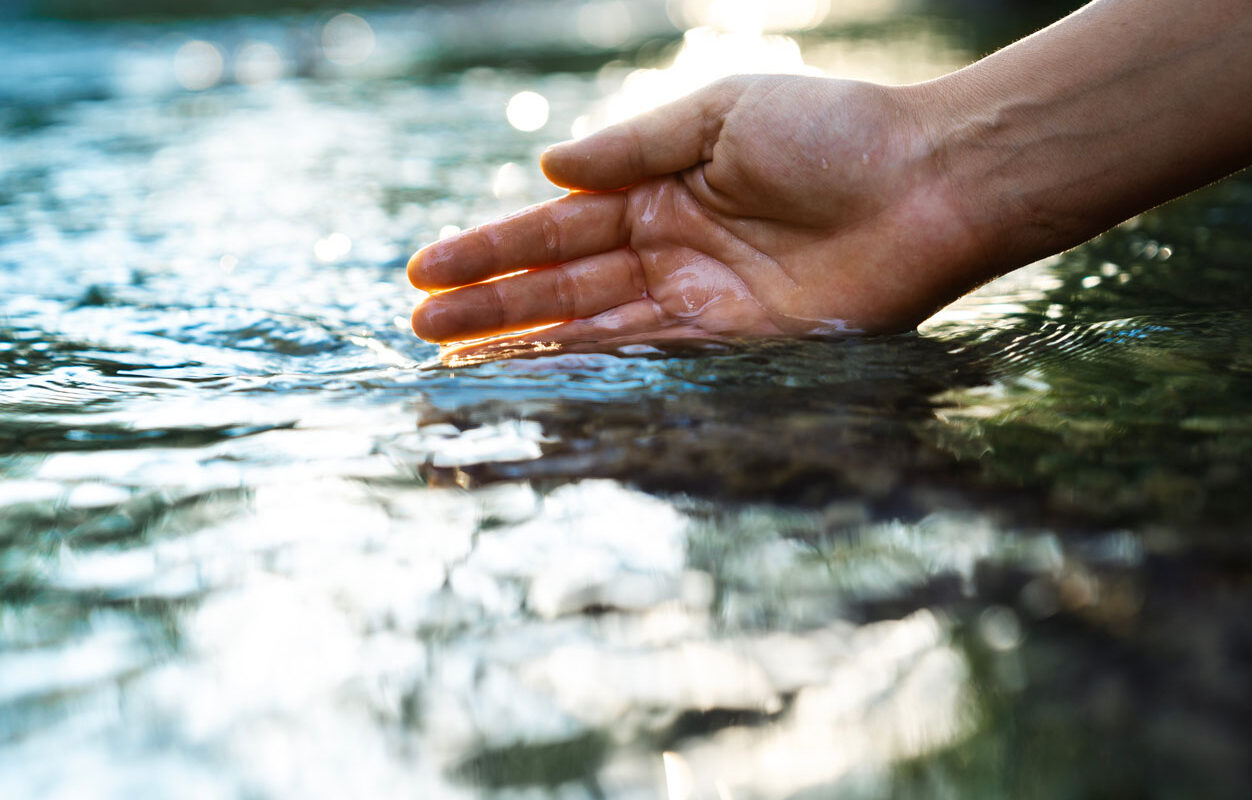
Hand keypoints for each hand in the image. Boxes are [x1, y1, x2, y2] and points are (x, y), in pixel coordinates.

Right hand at [408, 75, 987, 353]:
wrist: (932, 181)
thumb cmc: (834, 132)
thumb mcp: (721, 114)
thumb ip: (633, 146)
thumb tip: (548, 168)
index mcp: (660, 190)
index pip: (555, 227)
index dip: (490, 249)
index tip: (424, 268)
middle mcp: (669, 250)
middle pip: (561, 284)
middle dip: (490, 305)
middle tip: (421, 327)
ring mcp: (699, 301)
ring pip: (592, 327)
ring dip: (523, 344)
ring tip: (453, 360)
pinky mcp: (737, 345)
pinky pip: (649, 357)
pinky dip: (593, 367)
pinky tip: (539, 375)